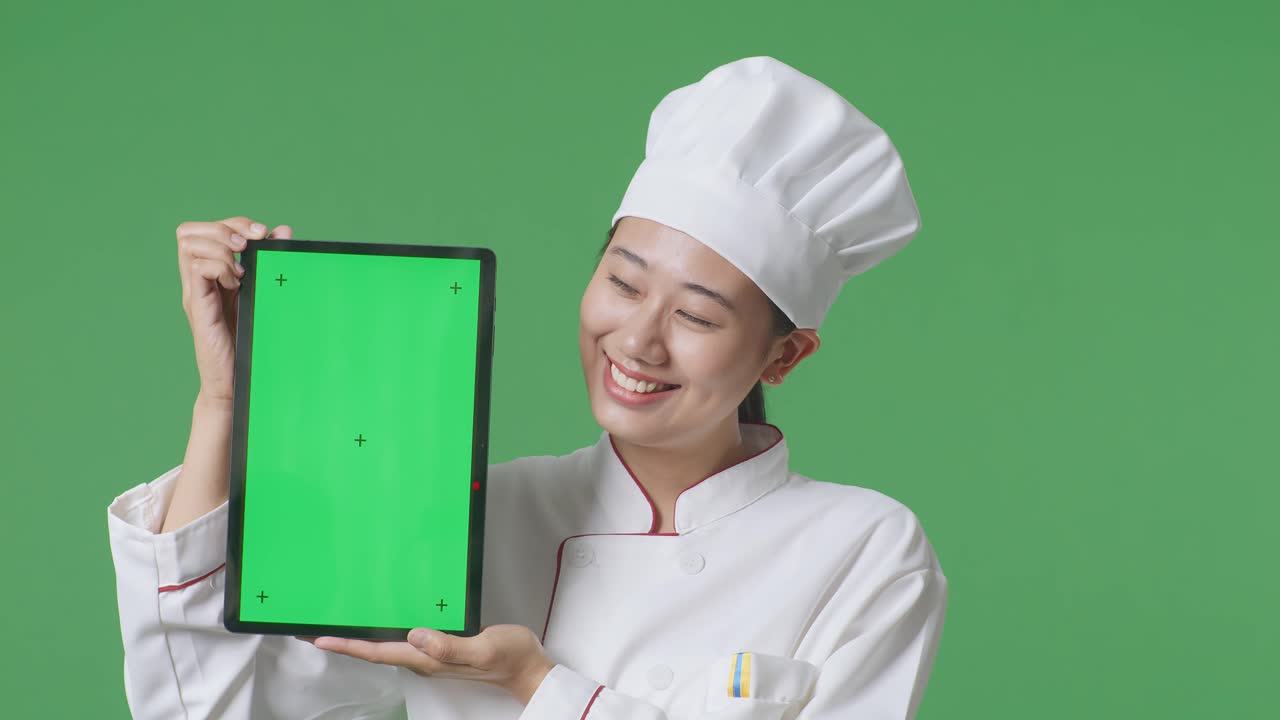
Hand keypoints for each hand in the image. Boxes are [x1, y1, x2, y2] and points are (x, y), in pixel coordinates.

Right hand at [175, 216, 291, 401]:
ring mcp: (196, 292)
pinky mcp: (198, 307)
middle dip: (224, 227)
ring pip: (190, 244)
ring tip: (242, 269)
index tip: (263, 234)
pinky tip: (238, 283)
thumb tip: (284, 231)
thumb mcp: (266, 293)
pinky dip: (220, 267)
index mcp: (215, 274)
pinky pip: (198, 269)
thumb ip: (273, 262)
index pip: (209, 229)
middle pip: (190, 231)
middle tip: (249, 246)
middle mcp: (200, 280)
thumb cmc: (254, 340)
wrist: (240, 381)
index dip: (235, 222)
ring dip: (221, 247)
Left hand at [299, 625, 556, 704]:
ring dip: (361, 637)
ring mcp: (431, 655)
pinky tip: (382, 620)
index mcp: (428, 658)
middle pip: (375, 650)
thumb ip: (450, 646)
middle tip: (315, 628)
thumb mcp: (484, 648)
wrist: (528, 668)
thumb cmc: (509, 657)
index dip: (348, 645)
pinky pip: (404, 640)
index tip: (319, 637)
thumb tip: (415, 634)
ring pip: (386, 646)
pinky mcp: (441, 647)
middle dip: (345, 640)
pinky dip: (383, 631)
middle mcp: (424, 658)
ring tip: (339, 623)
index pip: (379, 652)